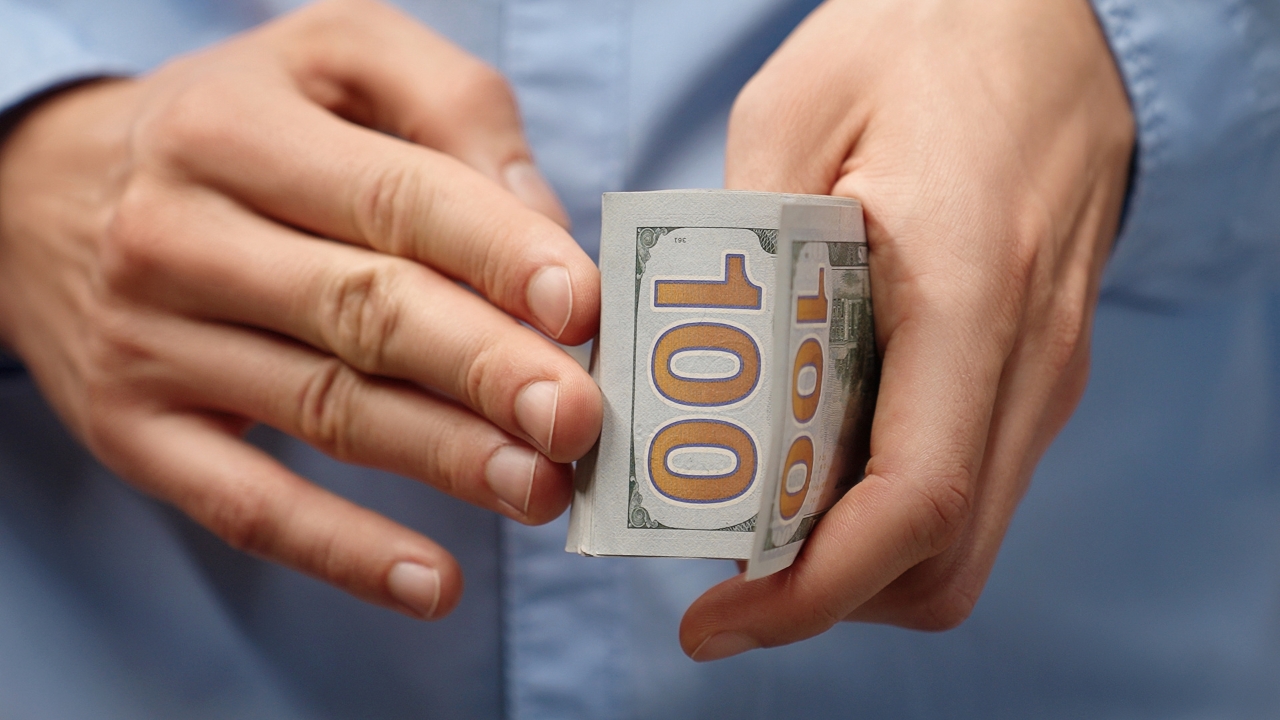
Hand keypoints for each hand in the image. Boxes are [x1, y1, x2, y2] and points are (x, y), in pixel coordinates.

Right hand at [0, 0, 600, 619]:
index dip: (495, 252)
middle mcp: (182, 234)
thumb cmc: (234, 121)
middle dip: (484, 368)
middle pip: (363, 311)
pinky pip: (244, 506)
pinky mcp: (138, 431)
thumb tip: (544, 220)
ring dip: (444, 459)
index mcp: (240, 129)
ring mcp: (152, 343)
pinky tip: (434, 585)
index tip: (580, 305)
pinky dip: (342, 550)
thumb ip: (449, 106)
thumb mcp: (334, 57)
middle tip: (579, 416)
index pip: (392, 197)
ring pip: (324, 411)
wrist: (41, 189)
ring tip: (543, 489)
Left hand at [681, 0, 1132, 658]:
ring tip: (753, 524)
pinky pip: (966, 483)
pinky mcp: (1033, 368)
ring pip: (961, 539)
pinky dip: (885, 514)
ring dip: (853, 563)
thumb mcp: (794, 111)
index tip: (712, 621)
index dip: (811, 591)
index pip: (912, 502)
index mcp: (965, 289)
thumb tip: (676, 356)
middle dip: (824, 598)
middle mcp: (1025, 355)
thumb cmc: (922, 39)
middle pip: (941, 559)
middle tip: (718, 577)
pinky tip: (812, 467)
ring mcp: (1044, 370)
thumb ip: (735, 240)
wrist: (1053, 14)